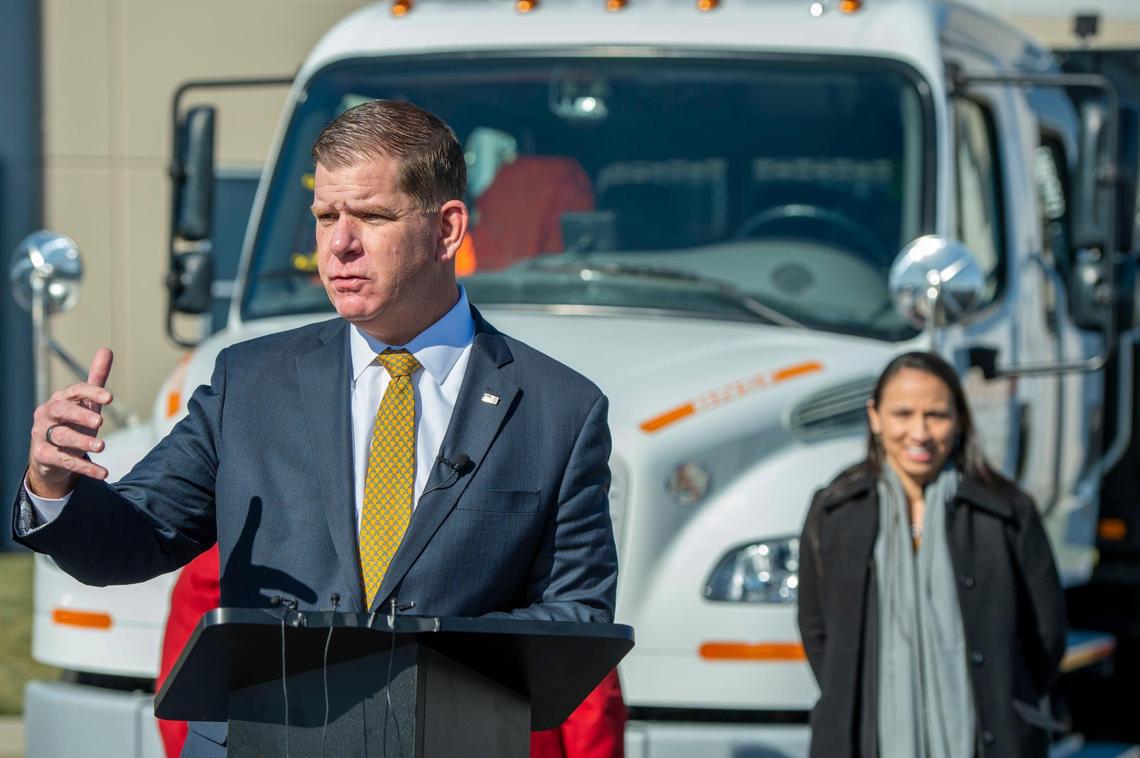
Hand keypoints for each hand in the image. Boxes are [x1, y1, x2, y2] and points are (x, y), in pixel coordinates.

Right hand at [27, 348, 113, 497]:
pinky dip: (85, 467)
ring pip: (60, 437)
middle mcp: (47, 416)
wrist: (50, 456)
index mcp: (59, 400)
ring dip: (82, 441)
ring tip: (102, 445)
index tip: (110, 397)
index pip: (73, 392)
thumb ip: (96, 380)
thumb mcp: (85, 403)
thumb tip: (106, 350)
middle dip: (79, 414)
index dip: (90, 392)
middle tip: (100, 421)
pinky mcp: (44, 457)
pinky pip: (65, 462)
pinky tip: (104, 472)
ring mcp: (42, 436)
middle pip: (61, 411)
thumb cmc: (71, 424)